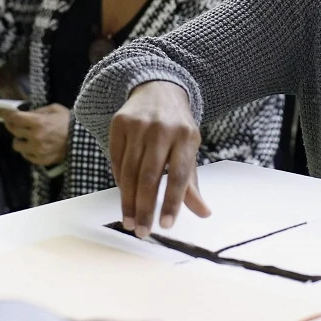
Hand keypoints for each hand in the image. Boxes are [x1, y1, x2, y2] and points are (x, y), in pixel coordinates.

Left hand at [0, 104, 70, 166]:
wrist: (83, 139)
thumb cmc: (68, 121)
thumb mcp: (53, 109)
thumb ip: (37, 111)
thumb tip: (23, 113)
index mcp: (38, 122)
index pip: (14, 117)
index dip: (4, 113)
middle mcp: (35, 137)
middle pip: (13, 130)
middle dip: (12, 124)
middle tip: (15, 121)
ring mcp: (37, 150)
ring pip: (16, 145)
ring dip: (19, 139)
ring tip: (27, 136)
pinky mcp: (41, 160)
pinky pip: (26, 155)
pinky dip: (27, 150)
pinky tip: (34, 145)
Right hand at [107, 81, 207, 238]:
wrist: (158, 90)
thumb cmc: (177, 127)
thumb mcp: (189, 149)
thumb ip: (192, 183)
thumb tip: (204, 213)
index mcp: (186, 136)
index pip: (178, 176)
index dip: (171, 202)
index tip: (165, 226)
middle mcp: (162, 129)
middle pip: (150, 176)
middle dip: (145, 207)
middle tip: (142, 231)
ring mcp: (139, 125)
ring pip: (130, 171)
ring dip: (128, 200)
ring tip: (129, 221)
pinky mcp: (120, 123)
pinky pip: (116, 159)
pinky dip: (119, 181)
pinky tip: (123, 196)